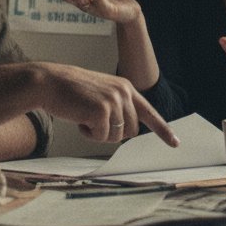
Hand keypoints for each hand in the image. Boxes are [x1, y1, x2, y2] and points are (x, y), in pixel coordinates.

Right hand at [32, 61, 178, 146]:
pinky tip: (78, 118)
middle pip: (131, 132)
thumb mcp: (101, 93)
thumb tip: (128, 130)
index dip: (163, 130)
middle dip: (112, 134)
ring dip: (98, 133)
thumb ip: (117, 106)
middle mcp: (124, 93)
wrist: (50, 82)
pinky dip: (87, 133)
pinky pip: (100, 137)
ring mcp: (114, 101)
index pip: (149, 112)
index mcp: (126, 88)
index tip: (175, 143)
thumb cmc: (71, 91)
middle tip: (93, 122)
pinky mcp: (102, 111)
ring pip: (116, 137)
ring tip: (84, 116)